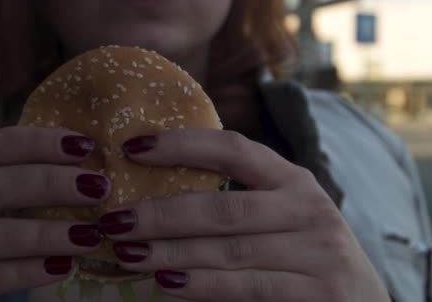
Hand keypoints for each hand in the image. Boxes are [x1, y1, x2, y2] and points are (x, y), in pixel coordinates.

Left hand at [99, 129, 389, 301]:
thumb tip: (150, 200)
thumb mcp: (276, 218)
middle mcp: (308, 207)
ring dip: (170, 251)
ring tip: (125, 251)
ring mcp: (318, 250)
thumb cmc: (302, 256)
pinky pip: (247, 286)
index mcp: (291, 180)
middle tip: (113, 218)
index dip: (181, 145)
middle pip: (223, 206)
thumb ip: (231, 206)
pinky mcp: (319, 292)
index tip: (130, 147)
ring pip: (229, 248)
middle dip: (161, 213)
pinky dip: (202, 284)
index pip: (233, 149)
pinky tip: (165, 282)